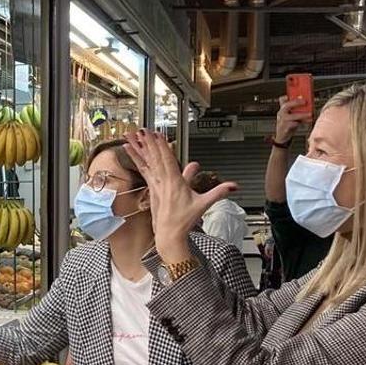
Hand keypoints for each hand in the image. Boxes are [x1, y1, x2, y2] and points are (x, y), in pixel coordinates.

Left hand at [124, 130, 236, 261]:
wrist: (169, 234)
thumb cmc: (183, 220)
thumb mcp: (203, 204)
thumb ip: (219, 192)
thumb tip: (233, 186)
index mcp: (174, 183)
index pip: (167, 160)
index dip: (162, 146)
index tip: (157, 134)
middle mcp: (162, 183)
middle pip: (155, 158)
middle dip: (149, 143)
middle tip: (143, 130)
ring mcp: (156, 186)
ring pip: (147, 163)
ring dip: (140, 149)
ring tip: (132, 137)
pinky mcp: (152, 190)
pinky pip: (144, 171)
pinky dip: (138, 160)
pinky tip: (132, 153)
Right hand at [275, 96, 310, 142]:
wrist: (282, 136)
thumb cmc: (288, 124)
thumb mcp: (290, 115)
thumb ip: (297, 108)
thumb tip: (307, 102)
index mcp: (282, 109)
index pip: (282, 99)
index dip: (287, 95)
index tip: (296, 92)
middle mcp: (281, 113)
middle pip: (287, 105)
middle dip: (296, 102)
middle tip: (305, 101)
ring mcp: (282, 120)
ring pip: (292, 116)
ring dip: (302, 115)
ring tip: (310, 114)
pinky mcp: (285, 127)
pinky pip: (294, 124)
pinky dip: (302, 122)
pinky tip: (308, 121)